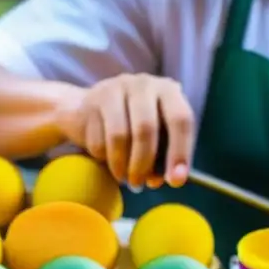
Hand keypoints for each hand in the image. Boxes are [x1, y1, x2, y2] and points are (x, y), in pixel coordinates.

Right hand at [56, 73, 194, 187]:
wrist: (88, 108)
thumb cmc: (133, 125)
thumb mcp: (157, 135)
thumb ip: (166, 154)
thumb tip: (167, 179)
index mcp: (168, 90)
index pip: (180, 119)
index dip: (180, 152)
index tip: (176, 181)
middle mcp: (143, 84)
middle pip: (146, 128)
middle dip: (144, 163)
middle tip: (140, 184)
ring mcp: (115, 89)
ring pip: (119, 135)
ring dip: (122, 165)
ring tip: (124, 178)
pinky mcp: (90, 102)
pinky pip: (98, 139)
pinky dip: (103, 158)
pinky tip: (108, 161)